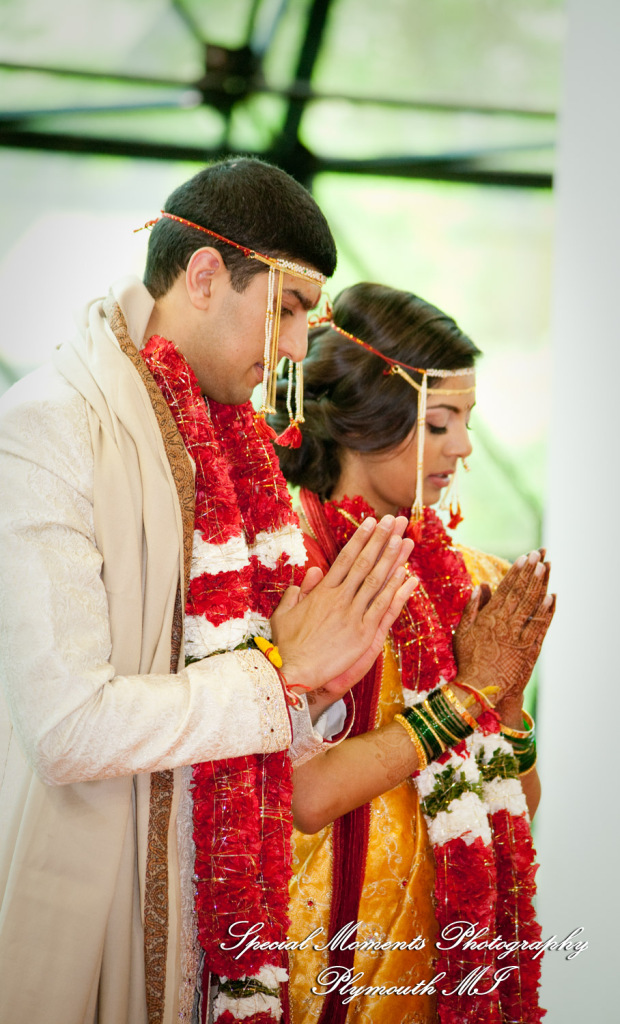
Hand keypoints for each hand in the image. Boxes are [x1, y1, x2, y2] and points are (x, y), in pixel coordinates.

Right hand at [270, 515, 417, 692]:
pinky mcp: (363, 633)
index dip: (360, 539)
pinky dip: (395, 590)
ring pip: (376, 580)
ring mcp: (353, 614)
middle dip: (380, 539)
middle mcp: (339, 598)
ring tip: (403, 538)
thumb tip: (312, 572)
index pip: (345, 558)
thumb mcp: (284, 613)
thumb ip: (298, 591)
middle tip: (393, 520)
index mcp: (322, 591)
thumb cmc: (286, 645)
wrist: (294, 671)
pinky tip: (405, 574)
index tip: (370, 521)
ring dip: (391, 557)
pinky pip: (382, 606)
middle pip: (364, 563)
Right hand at [453, 550, 554, 709]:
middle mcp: (505, 622)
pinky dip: (546, 611)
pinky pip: (539, 625)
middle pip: (521, 592)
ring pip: (531, 605)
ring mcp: (518, 635)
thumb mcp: (462, 632)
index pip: (505, 589)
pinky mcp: (528, 648)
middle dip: (530, 572)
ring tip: (546, 567)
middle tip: (538, 555)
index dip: (515, 572)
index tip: (523, 557)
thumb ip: (472, 608)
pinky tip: (551, 596)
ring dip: (539, 584)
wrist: (479, 688)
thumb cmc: (468, 660)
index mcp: (489, 617)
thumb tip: (482, 587)